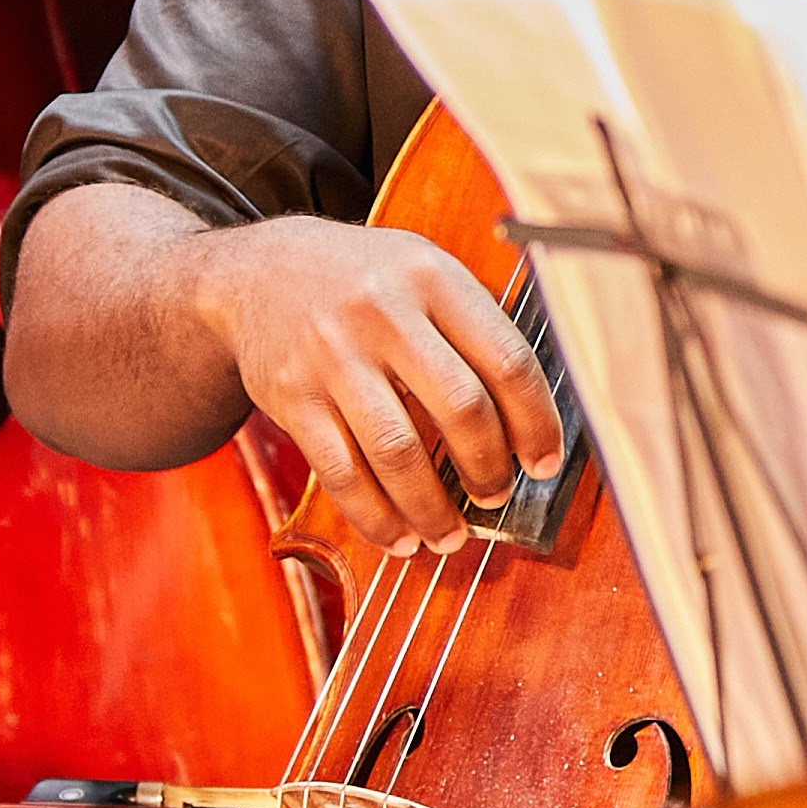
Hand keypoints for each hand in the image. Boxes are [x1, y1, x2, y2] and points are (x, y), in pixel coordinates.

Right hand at [183, 216, 563, 554]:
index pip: (506, 360)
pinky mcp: (293, 397)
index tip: (544, 462)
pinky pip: (342, 473)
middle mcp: (384, 312)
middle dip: (489, 468)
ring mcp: (334, 355)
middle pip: (460, 408)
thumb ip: (476, 328)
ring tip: (450, 534)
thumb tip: (532, 420)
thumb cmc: (366, 281)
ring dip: (433, 508)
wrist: (261, 272)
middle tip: (497, 496)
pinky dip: (376, 517)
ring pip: (398, 452)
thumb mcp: (426, 271)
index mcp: (434, 278)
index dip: (536, 422)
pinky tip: (399, 536)